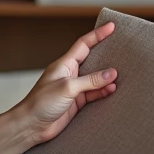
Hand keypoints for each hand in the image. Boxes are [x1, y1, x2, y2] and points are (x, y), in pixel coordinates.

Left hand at [17, 22, 117, 145]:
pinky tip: (112, 90)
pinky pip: (93, 94)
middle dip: (106, 55)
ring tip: (122, 75)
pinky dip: (103, 92)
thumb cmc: (41, 103)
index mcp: (64, 64)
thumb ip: (90, 81)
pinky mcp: (76, 102)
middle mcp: (70, 74)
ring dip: (107, 78)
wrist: (30, 126)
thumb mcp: (68, 88)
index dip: (98, 34)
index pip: (84, 44)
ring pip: (95, 79)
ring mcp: (73, 88)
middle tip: (122, 49)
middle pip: (92, 60)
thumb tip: (112, 73)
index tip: (111, 26)